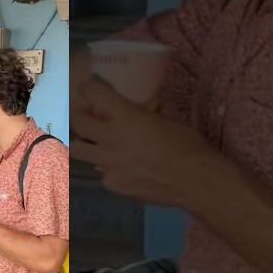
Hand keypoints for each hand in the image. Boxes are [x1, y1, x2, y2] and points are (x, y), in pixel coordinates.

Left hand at [71, 78, 221, 208]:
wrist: (195, 181)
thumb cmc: (188, 144)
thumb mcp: (171, 118)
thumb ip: (153, 111)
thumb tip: (152, 105)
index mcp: (125, 116)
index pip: (93, 93)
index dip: (90, 89)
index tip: (91, 89)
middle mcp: (109, 138)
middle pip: (76, 122)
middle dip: (79, 117)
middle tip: (88, 117)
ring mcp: (108, 163)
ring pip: (78, 150)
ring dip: (85, 144)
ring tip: (97, 144)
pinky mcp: (113, 184)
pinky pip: (102, 173)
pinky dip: (110, 170)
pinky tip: (125, 171)